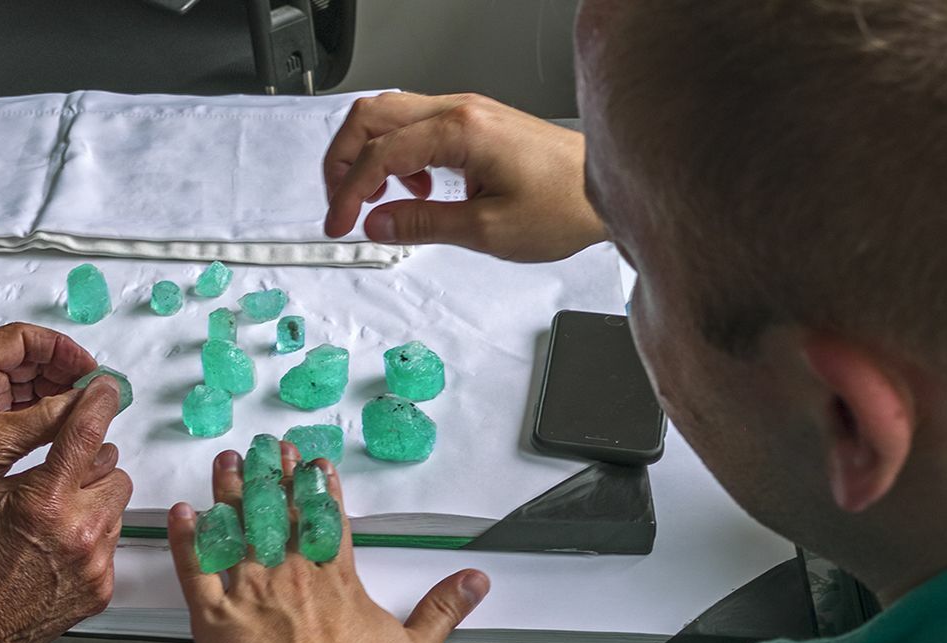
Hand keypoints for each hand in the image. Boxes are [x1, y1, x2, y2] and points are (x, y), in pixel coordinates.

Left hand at [0, 323, 97, 542]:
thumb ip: (48, 418)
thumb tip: (89, 399)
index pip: (21, 339)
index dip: (60, 350)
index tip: (88, 368)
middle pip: (30, 358)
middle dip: (65, 373)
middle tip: (94, 391)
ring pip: (32, 383)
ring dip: (60, 394)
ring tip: (86, 409)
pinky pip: (26, 406)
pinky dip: (49, 412)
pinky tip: (68, 423)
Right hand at [0, 377, 132, 642]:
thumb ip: (36, 471)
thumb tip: (71, 449)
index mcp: (45, 500)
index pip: (86, 435)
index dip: (99, 404)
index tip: (108, 390)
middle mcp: (79, 529)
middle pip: (115, 471)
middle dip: (94, 470)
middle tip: (65, 483)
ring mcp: (95, 561)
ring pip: (118, 507)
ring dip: (96, 506)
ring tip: (61, 525)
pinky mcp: (103, 587)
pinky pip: (114, 546)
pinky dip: (94, 542)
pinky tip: (63, 554)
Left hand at [168, 445, 489, 642]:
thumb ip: (443, 609)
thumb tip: (474, 582)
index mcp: (336, 581)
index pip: (326, 521)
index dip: (318, 490)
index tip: (312, 464)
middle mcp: (292, 576)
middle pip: (278, 514)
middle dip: (270, 477)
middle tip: (264, 448)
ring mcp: (251, 593)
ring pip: (236, 530)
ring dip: (229, 493)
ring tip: (226, 463)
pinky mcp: (215, 618)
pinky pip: (195, 571)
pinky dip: (185, 541)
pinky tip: (181, 514)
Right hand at [322, 91, 605, 262]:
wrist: (605, 192)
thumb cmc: (564, 204)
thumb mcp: (486, 230)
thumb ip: (421, 224)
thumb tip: (376, 223)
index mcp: (460, 130)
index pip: (379, 154)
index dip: (349, 192)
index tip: (340, 223)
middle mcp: (460, 110)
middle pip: (371, 116)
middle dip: (343, 160)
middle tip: (341, 203)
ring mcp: (466, 112)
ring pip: (389, 116)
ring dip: (369, 156)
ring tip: (375, 199)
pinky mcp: (473, 124)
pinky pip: (415, 127)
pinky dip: (398, 156)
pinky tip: (415, 190)